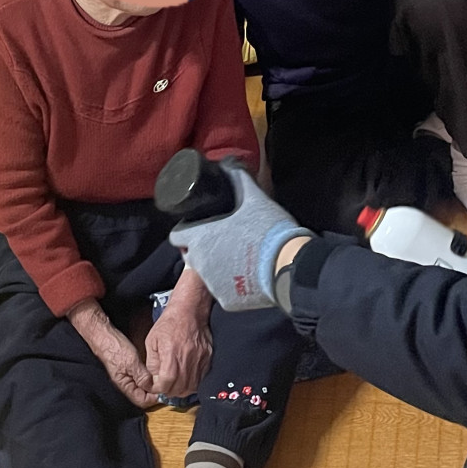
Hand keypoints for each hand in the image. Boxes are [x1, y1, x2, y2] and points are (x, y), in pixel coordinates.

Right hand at [69, 299, 158, 407]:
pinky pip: (141, 378)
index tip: (164, 389)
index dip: (154, 397)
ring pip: (143, 386)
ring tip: (160, 375)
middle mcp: (126, 385)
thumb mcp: (132, 362)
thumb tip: (153, 389)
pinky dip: (148, 376)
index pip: (142, 401)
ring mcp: (127, 377)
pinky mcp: (129, 370)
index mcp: (125, 386)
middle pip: (143, 395)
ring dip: (152, 382)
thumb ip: (142, 377)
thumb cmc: (115, 348)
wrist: (105, 336)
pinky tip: (153, 369)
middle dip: (154, 390)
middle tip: (164, 381)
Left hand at [145, 287, 212, 397]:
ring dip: (182, 389)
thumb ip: (151, 363)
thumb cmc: (170, 323)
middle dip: (169, 391)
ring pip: (191, 387)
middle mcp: (188, 360)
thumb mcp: (151, 341)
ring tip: (175, 383)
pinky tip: (186, 377)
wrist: (190, 311)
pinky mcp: (208, 359)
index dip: (158, 388)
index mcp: (171, 356)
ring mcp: (201, 361)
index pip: (166, 384)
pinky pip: (201, 380)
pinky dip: (193, 383)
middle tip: (164, 385)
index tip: (155, 386)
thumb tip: (153, 378)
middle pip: (179, 389)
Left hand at [171, 162, 312, 310]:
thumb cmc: (268, 230)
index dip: (186, 231)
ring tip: (241, 259)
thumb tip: (231, 166)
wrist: (288, 266)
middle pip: (194, 255)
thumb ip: (239, 181)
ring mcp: (213, 285)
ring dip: (219, 267)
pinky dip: (233, 286)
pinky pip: (225, 291)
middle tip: (226, 241)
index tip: (199, 228)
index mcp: (201, 238)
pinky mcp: (228, 301)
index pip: (177, 236)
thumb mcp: (255, 199)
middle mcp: (201, 263)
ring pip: (209, 274)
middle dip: (206, 248)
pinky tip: (249, 276)